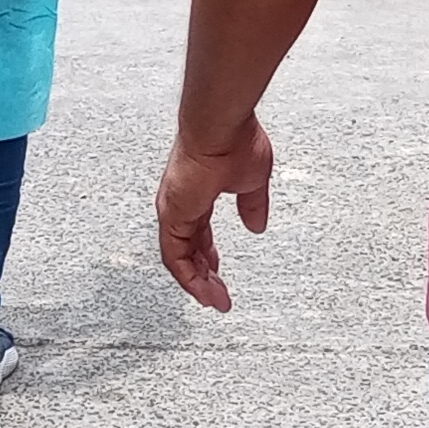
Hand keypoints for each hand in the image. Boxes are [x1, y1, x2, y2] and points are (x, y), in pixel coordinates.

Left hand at [155, 116, 273, 312]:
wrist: (221, 126)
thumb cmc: (234, 141)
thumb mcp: (252, 181)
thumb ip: (252, 205)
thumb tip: (256, 225)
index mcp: (195, 195)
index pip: (197, 233)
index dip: (207, 256)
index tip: (218, 271)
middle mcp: (180, 204)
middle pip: (185, 250)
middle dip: (202, 276)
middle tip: (217, 295)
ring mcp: (173, 211)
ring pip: (178, 260)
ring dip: (197, 284)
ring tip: (216, 302)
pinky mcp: (172, 216)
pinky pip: (175, 257)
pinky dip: (189, 278)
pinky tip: (204, 292)